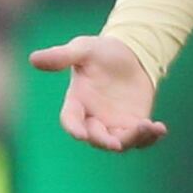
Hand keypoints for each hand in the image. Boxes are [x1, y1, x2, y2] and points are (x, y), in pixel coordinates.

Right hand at [30, 33, 167, 152]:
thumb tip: (33, 59)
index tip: (80, 135)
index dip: (74, 128)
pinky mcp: (133, 123)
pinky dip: (148, 138)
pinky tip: (159, 128)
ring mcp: (113, 122)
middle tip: (116, 142)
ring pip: (119, 142)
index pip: (70, 119)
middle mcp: (93, 116)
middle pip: (95, 137)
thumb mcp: (83, 49)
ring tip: (148, 126)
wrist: (130, 54)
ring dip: (132, 139)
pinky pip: (139, 139)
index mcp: (77, 101)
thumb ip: (61, 56)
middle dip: (104, 141)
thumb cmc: (101, 51)